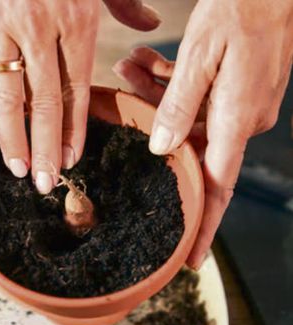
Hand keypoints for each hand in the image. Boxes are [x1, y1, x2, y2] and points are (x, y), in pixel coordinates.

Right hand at [0, 0, 160, 193]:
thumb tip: (151, 23)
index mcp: (75, 18)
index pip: (75, 89)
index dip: (72, 129)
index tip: (71, 159)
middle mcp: (37, 26)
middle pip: (42, 102)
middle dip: (44, 147)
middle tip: (45, 183)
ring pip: (4, 93)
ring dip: (9, 136)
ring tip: (15, 169)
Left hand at [113, 0, 292, 268]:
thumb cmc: (240, 11)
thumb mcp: (199, 57)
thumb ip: (178, 106)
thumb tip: (161, 149)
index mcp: (235, 121)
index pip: (216, 189)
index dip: (203, 227)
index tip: (190, 259)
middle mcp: (242, 120)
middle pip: (188, 145)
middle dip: (153, 127)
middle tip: (124, 99)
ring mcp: (241, 106)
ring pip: (188, 118)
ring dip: (157, 97)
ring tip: (130, 67)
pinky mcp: (238, 90)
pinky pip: (199, 100)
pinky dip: (173, 86)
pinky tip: (148, 63)